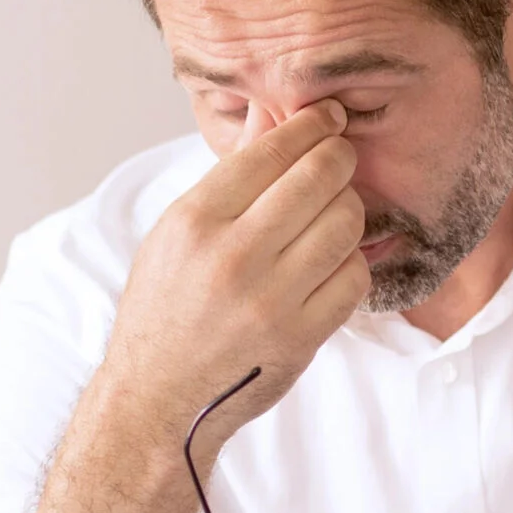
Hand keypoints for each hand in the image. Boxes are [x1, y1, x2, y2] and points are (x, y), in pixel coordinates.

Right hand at [102, 99, 369, 451]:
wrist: (158, 398)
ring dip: (349, 210)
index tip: (329, 117)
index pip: (272, 150)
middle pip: (319, 177)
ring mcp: (270, 300)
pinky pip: (354, 277)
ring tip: (332, 215)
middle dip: (339, 158)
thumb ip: (229, 176)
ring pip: (345, 223)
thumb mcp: (176, 234)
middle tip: (340, 159)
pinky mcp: (300, 337)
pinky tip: (331, 264)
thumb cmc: (165, 310)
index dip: (312, 124)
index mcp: (195, 221)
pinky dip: (350, 263)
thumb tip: (269, 114)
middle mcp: (232, 257)